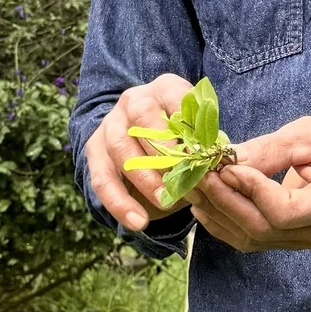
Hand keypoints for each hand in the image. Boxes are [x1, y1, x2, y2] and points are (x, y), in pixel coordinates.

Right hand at [82, 73, 199, 232]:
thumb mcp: (199, 134)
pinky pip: (102, 178)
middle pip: (141, 120)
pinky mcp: (95, 149)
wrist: (148, 140)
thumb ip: (206, 143)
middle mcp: (134, 100)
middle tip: (181, 179)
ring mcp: (111, 124)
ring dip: (143, 179)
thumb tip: (215, 161)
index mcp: (165, 89)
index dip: (187, 126)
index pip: (175, 98)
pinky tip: (138, 223)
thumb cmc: (184, 138)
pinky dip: (119, 203)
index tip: (200, 153)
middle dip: (162, 152)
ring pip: (120, 148)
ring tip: (163, 202)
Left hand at [190, 116, 310, 252]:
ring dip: (218, 213)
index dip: (251, 191)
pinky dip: (224, 223)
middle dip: (225, 201)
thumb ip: (269, 150)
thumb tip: (227, 161)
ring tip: (193, 186)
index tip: (227, 166)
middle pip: (263, 228)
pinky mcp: (292, 241)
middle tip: (197, 174)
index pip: (285, 210)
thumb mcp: (309, 133)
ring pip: (253, 238)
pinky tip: (204, 203)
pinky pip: (252, 240)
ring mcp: (309, 241)